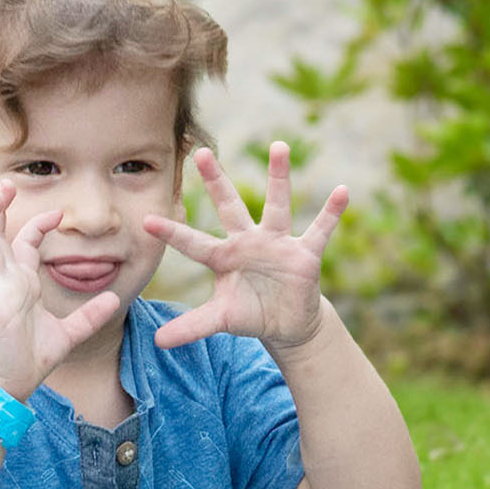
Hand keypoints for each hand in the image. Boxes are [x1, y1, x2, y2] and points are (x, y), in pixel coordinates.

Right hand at [0, 183, 121, 401]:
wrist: (13, 385)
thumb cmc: (32, 357)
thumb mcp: (70, 334)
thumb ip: (90, 316)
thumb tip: (113, 299)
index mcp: (21, 282)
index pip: (25, 242)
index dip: (39, 224)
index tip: (58, 213)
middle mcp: (5, 283)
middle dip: (0, 209)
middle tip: (7, 184)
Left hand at [143, 143, 348, 353]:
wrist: (286, 324)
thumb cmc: (250, 314)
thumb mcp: (220, 320)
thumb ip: (191, 327)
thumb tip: (158, 342)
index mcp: (223, 257)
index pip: (194, 243)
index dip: (172, 233)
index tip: (146, 221)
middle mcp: (248, 242)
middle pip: (230, 206)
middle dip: (216, 181)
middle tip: (200, 151)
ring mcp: (277, 244)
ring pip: (277, 205)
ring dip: (278, 177)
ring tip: (279, 146)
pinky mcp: (304, 253)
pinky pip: (320, 229)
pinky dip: (332, 212)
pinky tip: (343, 192)